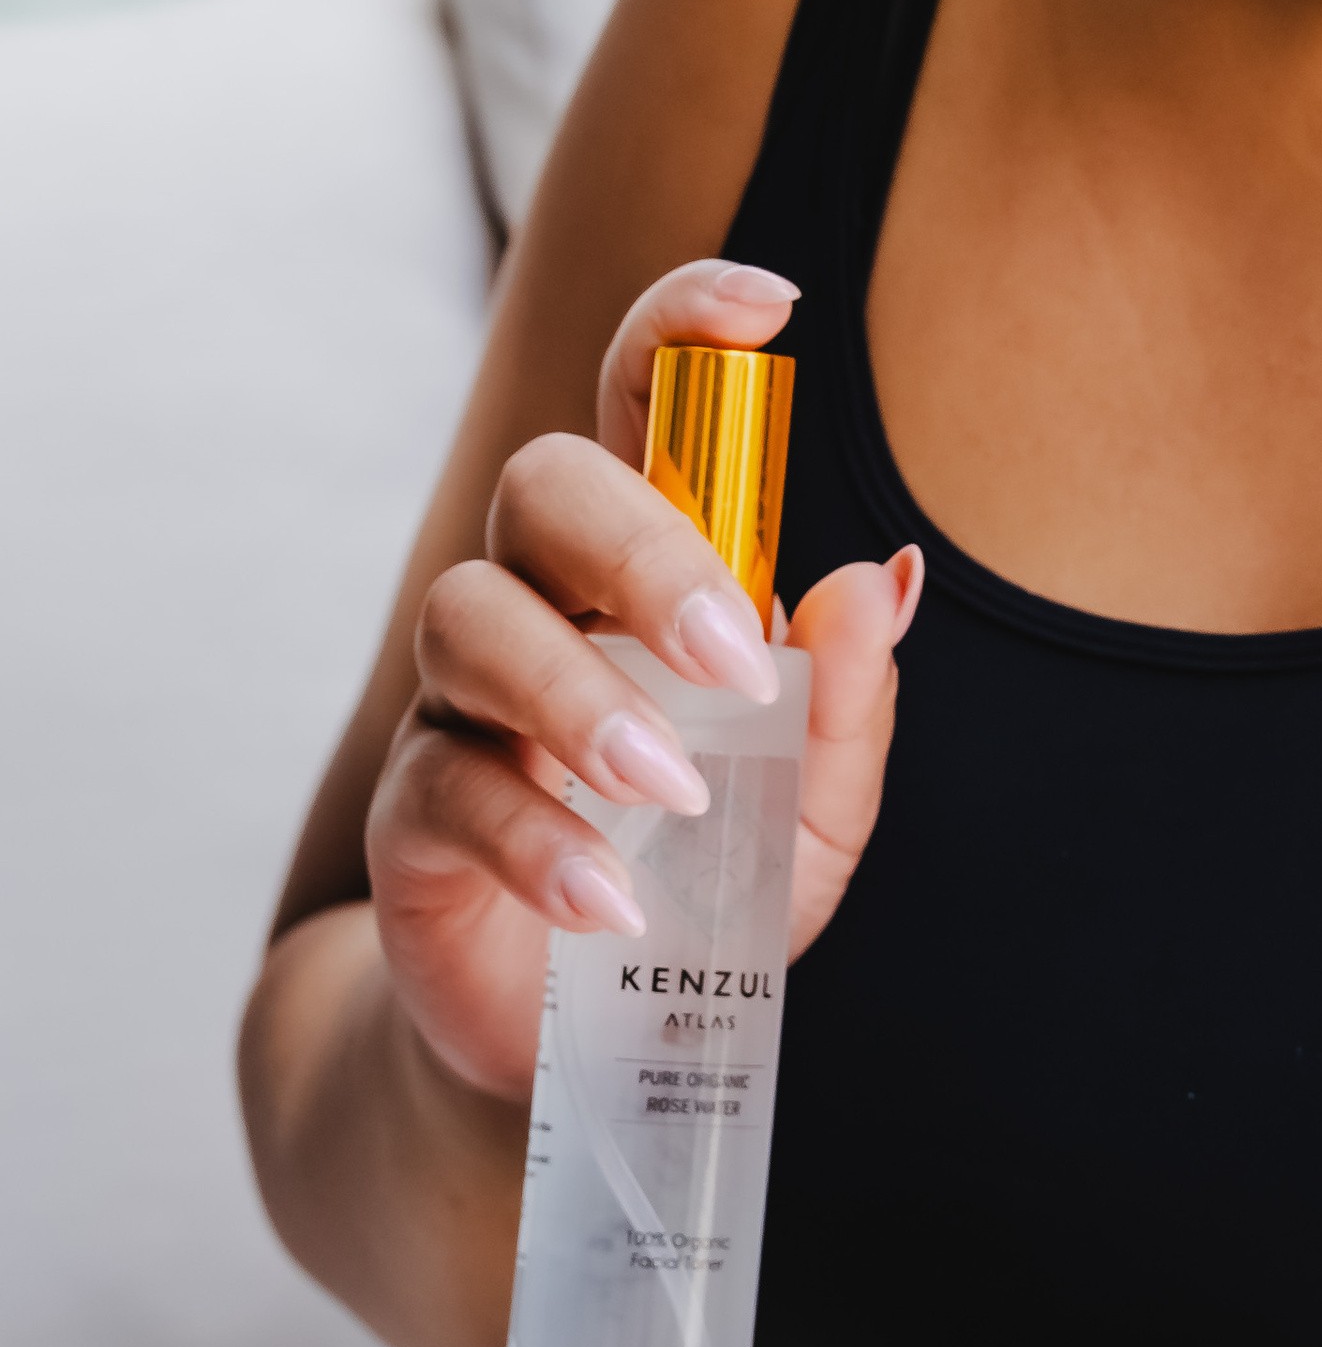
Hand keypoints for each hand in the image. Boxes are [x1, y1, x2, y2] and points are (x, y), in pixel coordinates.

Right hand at [364, 260, 923, 1101]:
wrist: (601, 1042)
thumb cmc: (714, 877)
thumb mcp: (817, 804)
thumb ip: (851, 697)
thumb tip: (881, 574)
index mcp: (651, 568)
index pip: (642, 402)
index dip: (684, 328)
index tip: (770, 304)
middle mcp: (547, 603)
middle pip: (543, 484)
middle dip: (639, 547)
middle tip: (736, 664)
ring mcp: (468, 703)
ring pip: (472, 615)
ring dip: (578, 695)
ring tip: (672, 791)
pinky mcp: (414, 815)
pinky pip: (446, 785)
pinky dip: (536, 841)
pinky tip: (610, 904)